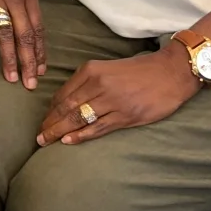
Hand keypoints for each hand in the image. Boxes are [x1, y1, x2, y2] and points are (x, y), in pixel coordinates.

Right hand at [0, 0, 44, 88]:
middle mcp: (14, 0)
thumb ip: (26, 1)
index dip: (40, 52)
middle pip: (25, 37)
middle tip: (30, 84)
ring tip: (11, 78)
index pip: (38, 29)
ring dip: (8, 59)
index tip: (41, 70)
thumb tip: (29, 25)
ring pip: (4, 35)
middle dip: (29, 63)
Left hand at [36, 43, 197, 145]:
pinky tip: (68, 141)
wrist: (171, 72)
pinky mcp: (126, 115)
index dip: (50, 110)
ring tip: (47, 141)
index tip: (43, 121)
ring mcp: (112, 101)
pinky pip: (98, 128)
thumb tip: (67, 102)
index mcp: (91, 70)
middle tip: (39, 136)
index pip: (63, 94)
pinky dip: (81, 135)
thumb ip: (88, 82)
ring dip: (60, 131)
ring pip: (78, 118)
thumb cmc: (139, 71)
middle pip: (66, 107)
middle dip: (50, 123)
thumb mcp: (108, 68)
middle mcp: (98, 84)